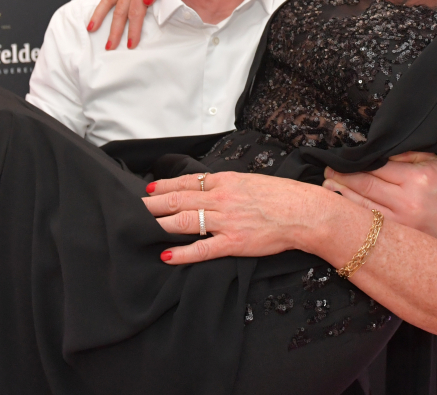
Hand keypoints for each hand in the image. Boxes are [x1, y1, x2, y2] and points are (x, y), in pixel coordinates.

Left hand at [144, 171, 324, 264]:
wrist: (303, 212)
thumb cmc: (281, 196)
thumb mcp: (250, 181)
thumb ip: (227, 185)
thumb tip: (207, 187)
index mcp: (226, 181)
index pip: (187, 182)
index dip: (165, 186)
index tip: (149, 190)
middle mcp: (222, 198)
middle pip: (179, 200)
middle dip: (153, 205)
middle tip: (133, 209)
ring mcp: (226, 221)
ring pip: (185, 221)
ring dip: (160, 225)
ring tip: (140, 228)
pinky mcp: (233, 243)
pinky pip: (202, 249)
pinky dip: (182, 253)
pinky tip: (166, 255)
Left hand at [322, 152, 436, 248]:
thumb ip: (409, 153)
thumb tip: (379, 150)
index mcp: (418, 178)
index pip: (376, 166)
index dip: (354, 162)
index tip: (341, 157)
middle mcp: (407, 201)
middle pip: (363, 184)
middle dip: (340, 175)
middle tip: (326, 169)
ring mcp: (400, 223)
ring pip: (359, 205)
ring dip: (339, 194)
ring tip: (327, 185)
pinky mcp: (396, 239)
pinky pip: (366, 223)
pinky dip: (350, 213)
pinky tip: (339, 206)